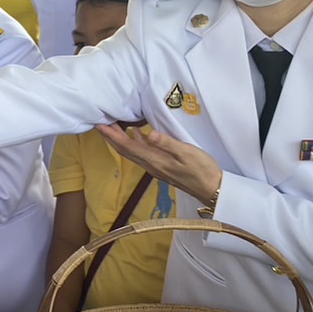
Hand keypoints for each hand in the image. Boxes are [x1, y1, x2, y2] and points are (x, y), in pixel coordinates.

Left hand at [96, 122, 221, 204]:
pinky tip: (137, 134)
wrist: (212, 189)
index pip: (128, 147)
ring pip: (132, 152)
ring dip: (121, 140)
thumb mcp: (187, 153)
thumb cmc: (202, 170)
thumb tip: (150, 134)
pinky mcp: (162, 167)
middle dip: (111, 137)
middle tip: (101, 122)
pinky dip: (135, 143)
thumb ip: (168, 144)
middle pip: (125, 150)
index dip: (112, 136)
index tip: (100, 125)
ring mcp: (156, 167)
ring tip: (114, 126)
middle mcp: (151, 165)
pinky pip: (142, 154)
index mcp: (155, 160)